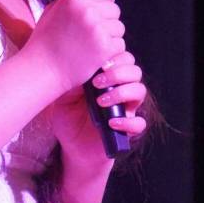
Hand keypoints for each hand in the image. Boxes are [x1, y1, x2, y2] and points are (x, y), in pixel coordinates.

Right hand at [21, 0, 126, 92]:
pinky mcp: (105, 46)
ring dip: (110, 37)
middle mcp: (87, 9)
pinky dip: (111, 51)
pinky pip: (120, 44)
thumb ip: (73, 1)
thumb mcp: (52, 11)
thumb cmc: (45, 41)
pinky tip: (96, 55)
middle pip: (115, 10)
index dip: (105, 2)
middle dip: (107, 21)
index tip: (99, 12)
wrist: (42, 68)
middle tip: (92, 33)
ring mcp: (97, 28)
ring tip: (91, 45)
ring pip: (119, 28)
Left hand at [49, 51, 147, 166]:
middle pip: (134, 70)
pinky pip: (139, 123)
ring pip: (140, 91)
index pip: (122, 58)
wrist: (72, 146)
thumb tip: (77, 67)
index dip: (115, 56)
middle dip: (118, 72)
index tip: (98, 63)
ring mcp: (126, 109)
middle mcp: (120, 90)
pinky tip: (110, 122)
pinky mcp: (128, 130)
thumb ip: (72, 82)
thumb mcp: (64, 98)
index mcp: (108, 78)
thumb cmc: (69, 117)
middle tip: (97, 82)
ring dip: (122, 92)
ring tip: (100, 101)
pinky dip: (128, 121)